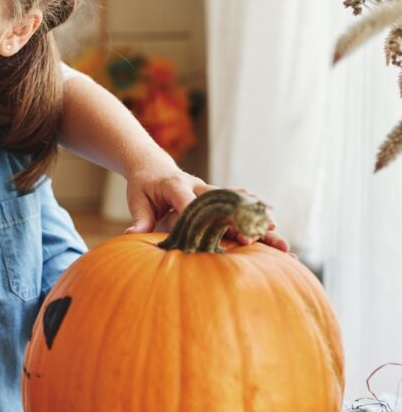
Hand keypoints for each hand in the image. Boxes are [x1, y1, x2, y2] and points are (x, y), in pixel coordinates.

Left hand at [123, 166, 290, 252]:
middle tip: (255, 240)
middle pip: (224, 205)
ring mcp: (212, 193)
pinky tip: (274, 234)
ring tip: (281, 245)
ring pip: (240, 209)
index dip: (205, 219)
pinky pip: (241, 210)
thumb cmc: (144, 186)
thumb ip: (139, 218)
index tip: (210, 233)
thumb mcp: (137, 200)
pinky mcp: (220, 199)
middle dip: (241, 223)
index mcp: (177, 186)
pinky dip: (257, 221)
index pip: (191, 204)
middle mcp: (200, 187)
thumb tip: (131, 236)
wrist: (154, 167)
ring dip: (259, 226)